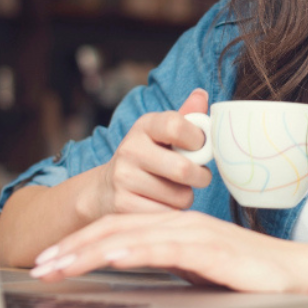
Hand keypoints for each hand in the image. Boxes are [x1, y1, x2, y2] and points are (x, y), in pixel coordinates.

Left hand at [29, 211, 307, 294]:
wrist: (293, 272)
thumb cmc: (246, 273)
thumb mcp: (195, 266)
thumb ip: (164, 260)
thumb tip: (127, 265)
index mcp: (173, 224)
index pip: (117, 228)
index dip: (79, 242)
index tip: (49, 260)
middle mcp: (179, 223)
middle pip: (115, 230)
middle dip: (72, 248)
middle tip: (39, 266)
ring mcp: (194, 234)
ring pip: (131, 238)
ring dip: (90, 252)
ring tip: (60, 266)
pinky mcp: (210, 251)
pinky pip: (166, 249)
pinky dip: (136, 252)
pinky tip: (113, 258)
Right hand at [82, 89, 211, 220]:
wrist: (106, 188)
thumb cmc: (148, 156)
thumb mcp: (162, 133)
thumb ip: (186, 116)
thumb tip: (201, 94)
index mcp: (145, 126)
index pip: (177, 126)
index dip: (198, 140)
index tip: (201, 148)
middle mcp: (130, 149)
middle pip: (183, 169)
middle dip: (201, 176)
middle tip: (200, 176)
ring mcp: (124, 178)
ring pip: (179, 196)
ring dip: (186, 197)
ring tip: (175, 189)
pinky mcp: (123, 205)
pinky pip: (167, 213)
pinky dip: (172, 212)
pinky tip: (162, 203)